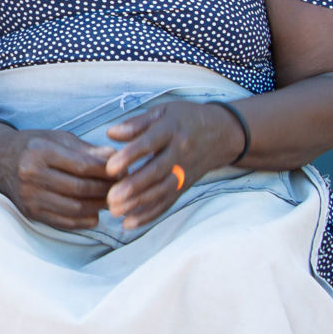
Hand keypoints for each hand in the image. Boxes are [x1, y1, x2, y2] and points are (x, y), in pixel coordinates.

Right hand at [0, 125, 115, 230]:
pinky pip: (63, 222)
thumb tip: (116, 160)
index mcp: (40, 152)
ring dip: (99, 207)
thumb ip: (87, 150)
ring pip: (74, 208)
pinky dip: (84, 221)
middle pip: (80, 188)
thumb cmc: (33, 145)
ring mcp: (29, 196)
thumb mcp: (57, 138)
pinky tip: (95, 214)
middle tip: (124, 188)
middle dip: (107, 190)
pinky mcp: (30, 212)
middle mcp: (31, 175)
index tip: (124, 171)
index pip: (82, 166)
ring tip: (113, 201)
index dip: (107, 171)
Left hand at [101, 101, 242, 228]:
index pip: (150, 143)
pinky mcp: (185, 186)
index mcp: (171, 130)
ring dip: (139, 204)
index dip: (130, 156)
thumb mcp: (162, 111)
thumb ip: (136, 123)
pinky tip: (130, 223)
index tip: (110, 168)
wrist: (222, 133)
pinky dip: (149, 214)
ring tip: (115, 212)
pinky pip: (167, 202)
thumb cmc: (184, 119)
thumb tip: (111, 133)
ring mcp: (184, 172)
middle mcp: (180, 153)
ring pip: (162, 191)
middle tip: (111, 198)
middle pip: (157, 172)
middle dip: (134, 187)